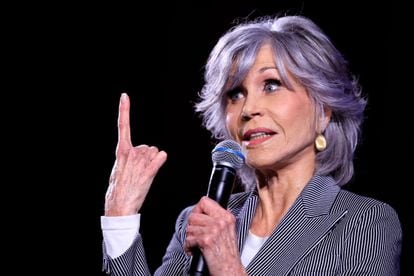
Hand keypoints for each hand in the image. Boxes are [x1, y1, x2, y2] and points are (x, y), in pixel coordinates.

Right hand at [104, 93, 166, 215]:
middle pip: (149, 146)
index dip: (124, 110)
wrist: (118, 206)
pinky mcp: (148, 171)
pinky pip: (160, 158)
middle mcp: (131, 153)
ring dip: (153, 162)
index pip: (123, 126)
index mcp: (121, 152)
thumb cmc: (118, 190)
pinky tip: (154, 168)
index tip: (124, 96)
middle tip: (139, 171)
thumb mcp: (118, 169)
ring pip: (155, 152)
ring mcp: (139, 162)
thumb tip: (136, 153)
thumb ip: (127, 158)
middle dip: (147, 157)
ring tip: (143, 175)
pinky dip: (160, 161)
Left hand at [185, 196, 246, 275]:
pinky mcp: (206, 240)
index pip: (205, 201)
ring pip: (189, 228)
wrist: (230, 269)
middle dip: (192, 227)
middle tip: (196, 235)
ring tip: (196, 243)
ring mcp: (214, 230)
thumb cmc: (228, 254)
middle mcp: (221, 222)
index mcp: (226, 217)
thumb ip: (219, 218)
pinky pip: (189, 239)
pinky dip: (189, 247)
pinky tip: (195, 250)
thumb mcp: (229, 230)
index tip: (197, 218)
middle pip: (193, 215)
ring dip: (190, 238)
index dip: (197, 209)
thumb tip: (205, 210)